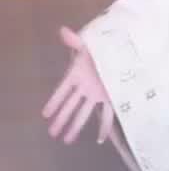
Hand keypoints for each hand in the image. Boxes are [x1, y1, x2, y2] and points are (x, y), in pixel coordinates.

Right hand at [42, 27, 114, 145]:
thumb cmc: (102, 48)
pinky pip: (107, 115)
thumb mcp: (88, 45)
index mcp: (77, 74)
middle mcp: (85, 87)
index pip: (62, 90)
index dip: (54, 102)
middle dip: (61, 119)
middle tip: (52, 133)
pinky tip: (99, 139)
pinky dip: (104, 127)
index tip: (45, 114)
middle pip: (71, 106)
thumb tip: (62, 30)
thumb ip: (75, 41)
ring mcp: (97, 94)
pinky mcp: (111, 98)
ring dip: (75, 126)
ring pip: (84, 113)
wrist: (121, 51)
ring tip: (67, 140)